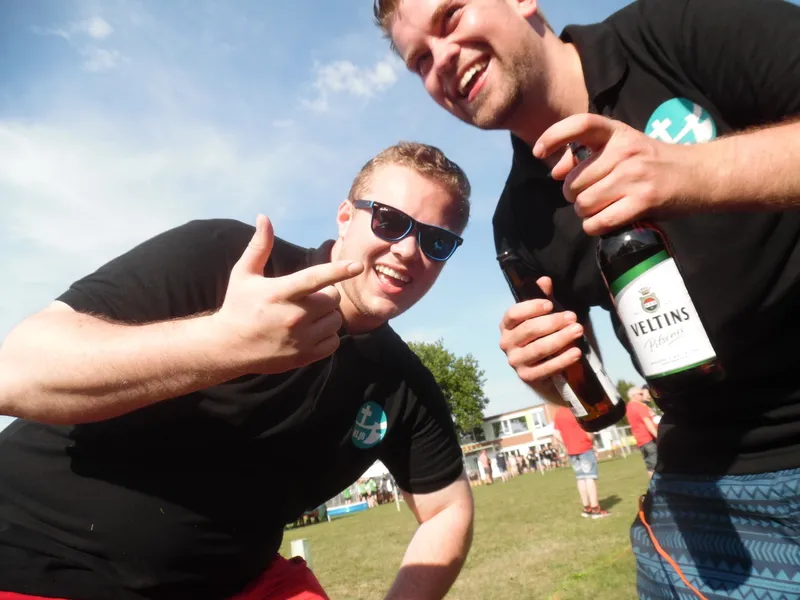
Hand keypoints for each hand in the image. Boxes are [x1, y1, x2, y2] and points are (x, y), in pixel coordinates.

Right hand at [213, 215, 363, 373]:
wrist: (228, 348)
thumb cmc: (238, 306)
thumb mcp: (244, 274)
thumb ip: (259, 246)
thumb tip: (264, 217)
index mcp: (279, 293)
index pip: (314, 278)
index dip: (338, 270)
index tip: (357, 265)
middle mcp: (292, 316)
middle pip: (332, 299)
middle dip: (325, 295)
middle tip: (308, 298)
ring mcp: (300, 339)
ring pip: (335, 320)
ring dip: (327, 316)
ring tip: (306, 317)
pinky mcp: (304, 356)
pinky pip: (333, 342)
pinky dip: (327, 336)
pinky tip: (309, 333)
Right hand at [498, 276, 583, 384]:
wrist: (543, 370)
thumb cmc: (541, 337)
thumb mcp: (542, 316)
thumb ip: (543, 298)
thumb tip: (545, 280)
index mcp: (507, 326)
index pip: (514, 314)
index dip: (531, 308)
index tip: (550, 305)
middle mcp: (506, 343)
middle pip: (529, 330)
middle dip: (553, 322)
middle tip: (572, 317)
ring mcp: (516, 361)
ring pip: (539, 348)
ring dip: (560, 338)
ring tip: (578, 330)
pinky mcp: (527, 377)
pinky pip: (546, 368)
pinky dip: (563, 359)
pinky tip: (576, 352)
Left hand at [534, 113, 689, 234]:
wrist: (700, 175)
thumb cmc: (654, 163)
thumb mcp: (624, 149)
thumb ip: (590, 156)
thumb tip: (556, 172)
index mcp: (618, 133)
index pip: (580, 124)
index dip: (554, 136)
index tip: (539, 152)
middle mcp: (624, 151)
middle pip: (574, 182)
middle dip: (573, 195)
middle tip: (588, 196)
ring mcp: (634, 176)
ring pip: (583, 204)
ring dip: (585, 213)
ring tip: (600, 208)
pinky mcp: (643, 201)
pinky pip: (599, 221)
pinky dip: (595, 227)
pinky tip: (604, 222)